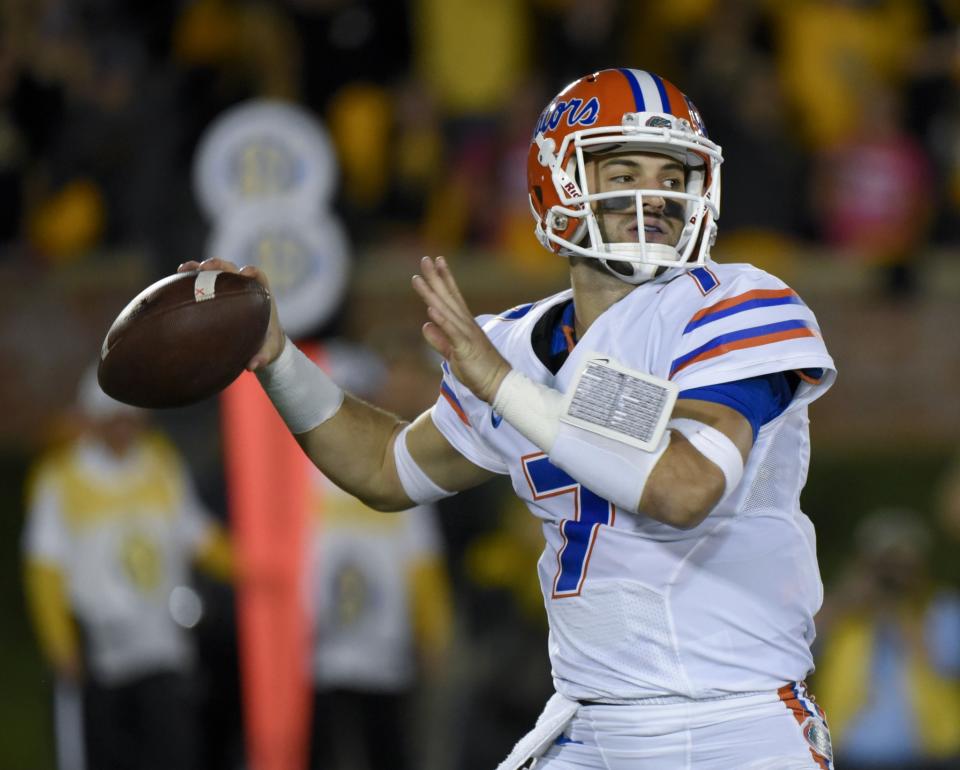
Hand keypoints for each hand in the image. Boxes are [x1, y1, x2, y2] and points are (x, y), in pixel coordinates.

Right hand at [177, 258, 285, 369]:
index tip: (244, 273)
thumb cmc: (266, 345)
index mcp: (260, 294)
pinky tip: (175, 280)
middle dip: (220, 265)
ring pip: (214, 272)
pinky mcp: (214, 292)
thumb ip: (262, 357)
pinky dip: (190, 279)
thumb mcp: (268, 352)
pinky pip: (201, 283)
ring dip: (200, 268)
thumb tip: (252, 366)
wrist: (259, 343)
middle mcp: (243, 286)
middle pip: (232, 268)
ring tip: (185, 269)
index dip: (252, 272)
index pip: (258, 276)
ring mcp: (228, 287)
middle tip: (206, 267)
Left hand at [412, 256, 511, 403]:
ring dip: (432, 294)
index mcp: (464, 326)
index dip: (443, 280)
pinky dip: (442, 320)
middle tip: (424, 259)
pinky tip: (431, 309)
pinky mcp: (466, 347)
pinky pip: (452, 332)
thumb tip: (426, 325)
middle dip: (435, 278)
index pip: (452, 298)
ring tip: (419, 278)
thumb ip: (440, 339)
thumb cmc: (478, 370)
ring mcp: (467, 334)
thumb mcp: (453, 353)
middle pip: (448, 297)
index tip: (436, 262)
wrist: (499, 385)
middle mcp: (466, 325)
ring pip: (446, 310)